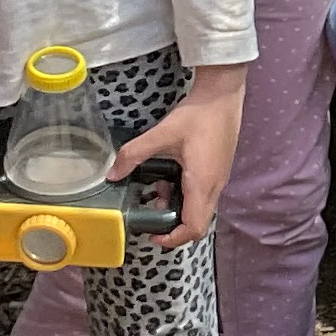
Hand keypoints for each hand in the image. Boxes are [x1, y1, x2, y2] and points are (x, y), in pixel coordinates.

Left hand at [113, 66, 247, 248]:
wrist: (223, 96)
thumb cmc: (197, 115)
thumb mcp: (161, 134)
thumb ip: (134, 155)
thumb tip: (111, 174)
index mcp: (202, 183)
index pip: (193, 227)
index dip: (174, 239)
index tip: (153, 235)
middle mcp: (214, 187)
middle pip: (197, 223)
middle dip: (171, 222)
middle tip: (152, 208)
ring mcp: (219, 180)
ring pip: (199, 209)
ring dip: (177, 206)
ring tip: (159, 187)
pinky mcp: (218, 172)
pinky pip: (203, 196)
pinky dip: (185, 194)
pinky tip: (172, 174)